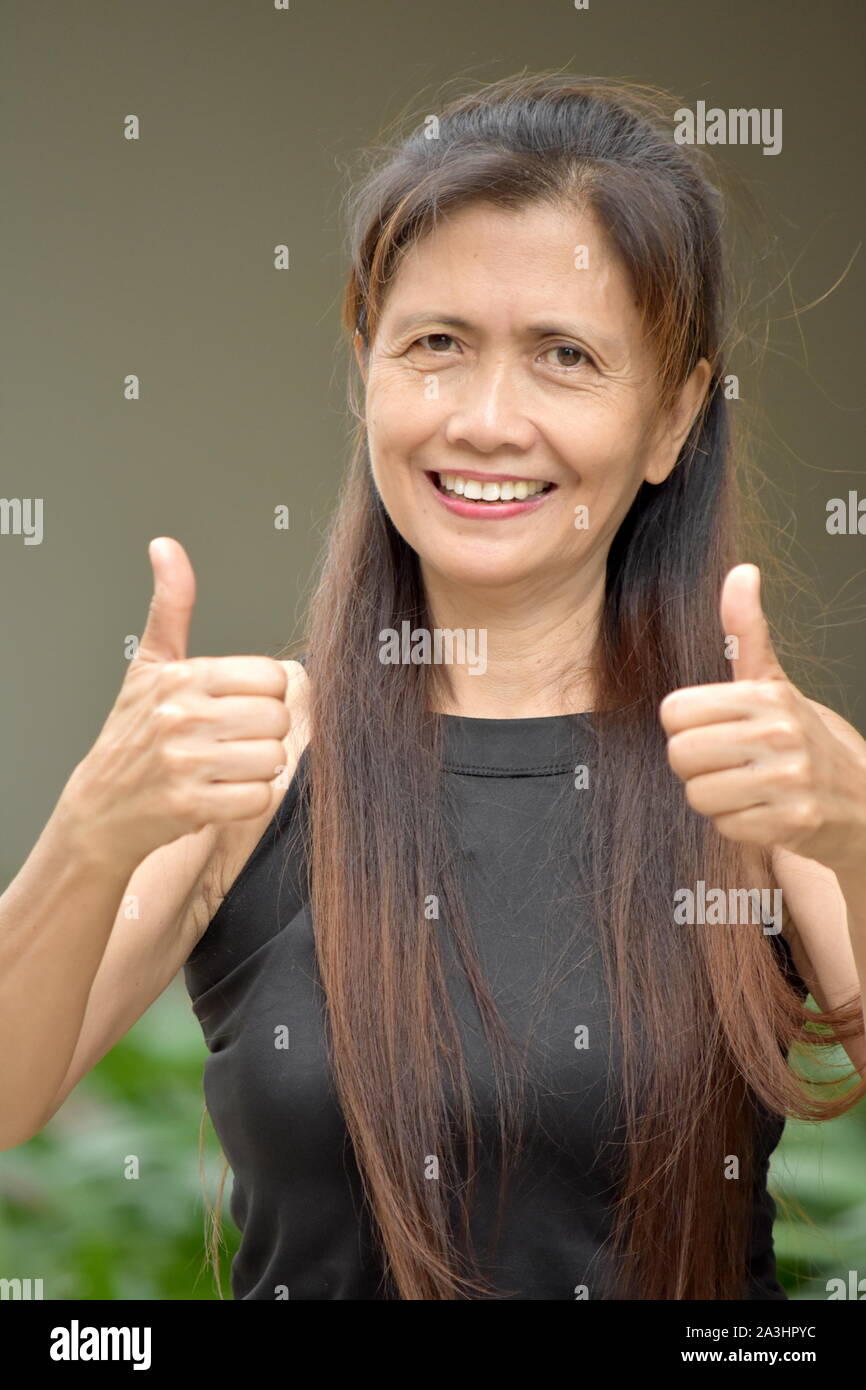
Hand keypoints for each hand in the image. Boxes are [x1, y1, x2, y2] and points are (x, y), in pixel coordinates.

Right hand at [63, 537, 290, 869]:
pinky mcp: (191, 805)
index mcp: (183, 675)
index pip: (271, 676)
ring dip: (259, 768)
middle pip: (278, 717)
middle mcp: (183, 715)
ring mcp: (186, 762)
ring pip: (273, 758)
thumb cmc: (131, 733)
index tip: (238, 705)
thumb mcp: (148, 664)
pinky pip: (259, 797)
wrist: (100, 806)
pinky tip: (222, 792)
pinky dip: (249, 799)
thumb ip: (171, 605)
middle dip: (265, 732)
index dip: (263, 694)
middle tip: (234, 739)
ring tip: (227, 766)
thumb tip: (166, 546)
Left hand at [658, 564, 865, 874]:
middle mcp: (779, 734)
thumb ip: (748, 632)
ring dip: (717, 798)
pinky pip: (725, 827)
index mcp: (767, 696)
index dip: (686, 726)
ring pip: (698, 795)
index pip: (675, 711)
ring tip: (749, 787)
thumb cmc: (809, 741)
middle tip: (730, 764)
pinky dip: (739, 825)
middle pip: (680, 754)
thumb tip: (741, 571)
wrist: (865, 801)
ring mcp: (788, 780)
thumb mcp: (777, 684)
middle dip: (697, 766)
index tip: (715, 729)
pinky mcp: (793, 823)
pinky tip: (765, 811)